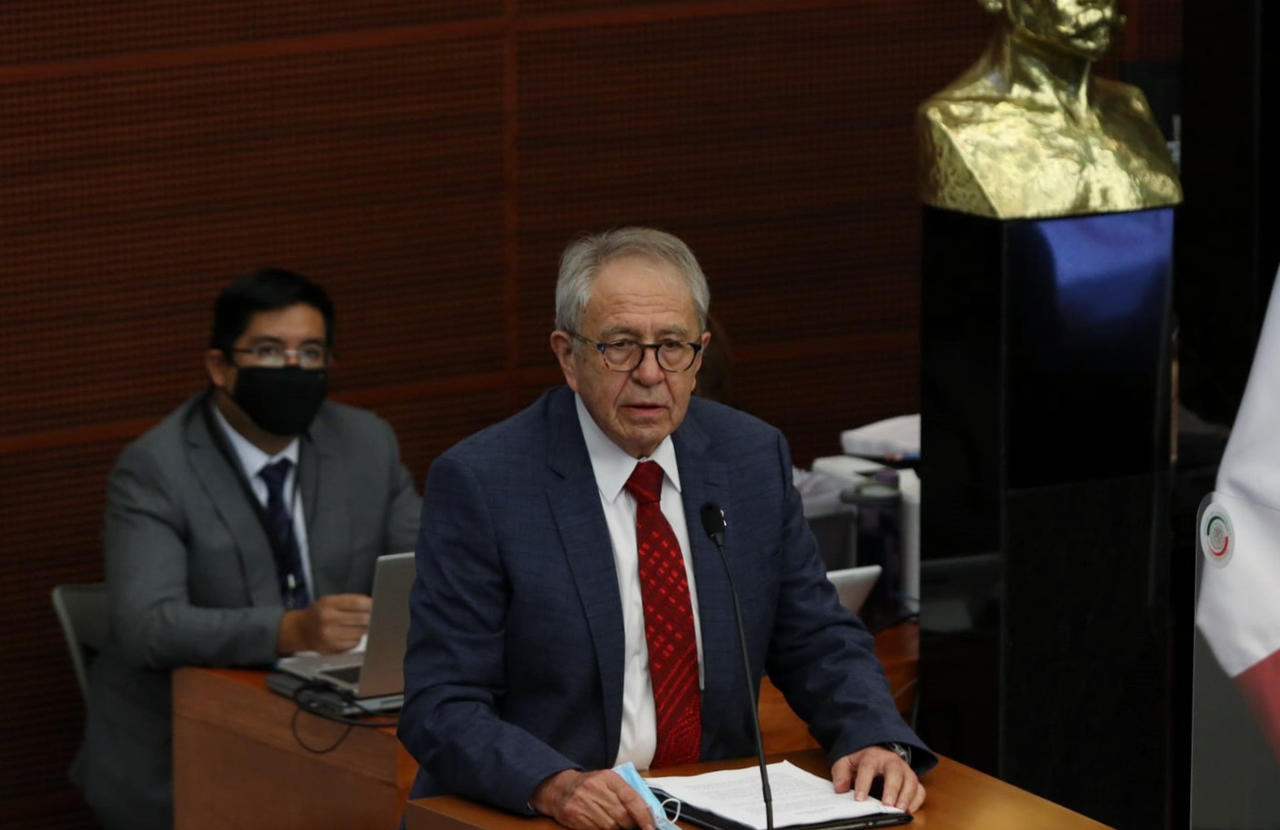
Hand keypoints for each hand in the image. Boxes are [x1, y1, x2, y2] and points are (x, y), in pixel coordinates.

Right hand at [276, 593, 371, 653]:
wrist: (301, 631)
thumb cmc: (319, 614)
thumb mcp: (330, 600)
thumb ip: (350, 601)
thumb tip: (373, 605)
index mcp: (328, 605)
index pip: (357, 603)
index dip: (370, 604)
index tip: (377, 605)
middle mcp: (328, 620)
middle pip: (361, 619)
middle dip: (370, 617)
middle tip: (373, 616)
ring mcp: (330, 636)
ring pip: (360, 632)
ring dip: (364, 629)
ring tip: (358, 625)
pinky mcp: (333, 649)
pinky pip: (354, 643)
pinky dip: (356, 638)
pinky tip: (350, 634)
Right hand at [531, 769, 655, 829]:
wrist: (559, 788)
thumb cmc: (590, 786)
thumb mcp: (608, 782)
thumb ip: (626, 794)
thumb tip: (647, 814)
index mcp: (609, 778)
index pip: (632, 799)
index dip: (644, 816)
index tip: (651, 828)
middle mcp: (596, 789)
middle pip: (622, 816)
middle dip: (630, 825)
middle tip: (631, 826)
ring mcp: (584, 803)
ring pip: (610, 826)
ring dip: (617, 829)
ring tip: (615, 824)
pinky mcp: (575, 816)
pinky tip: (603, 826)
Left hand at [831, 746, 924, 813]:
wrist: (875, 750)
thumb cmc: (861, 759)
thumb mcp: (846, 762)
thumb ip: (841, 774)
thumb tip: (840, 788)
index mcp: (872, 756)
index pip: (868, 767)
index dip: (864, 784)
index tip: (860, 799)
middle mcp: (891, 761)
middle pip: (895, 772)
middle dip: (892, 789)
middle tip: (887, 804)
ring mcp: (904, 770)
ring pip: (911, 780)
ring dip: (907, 796)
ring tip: (900, 810)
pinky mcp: (911, 779)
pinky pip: (919, 789)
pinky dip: (917, 800)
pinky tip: (909, 810)